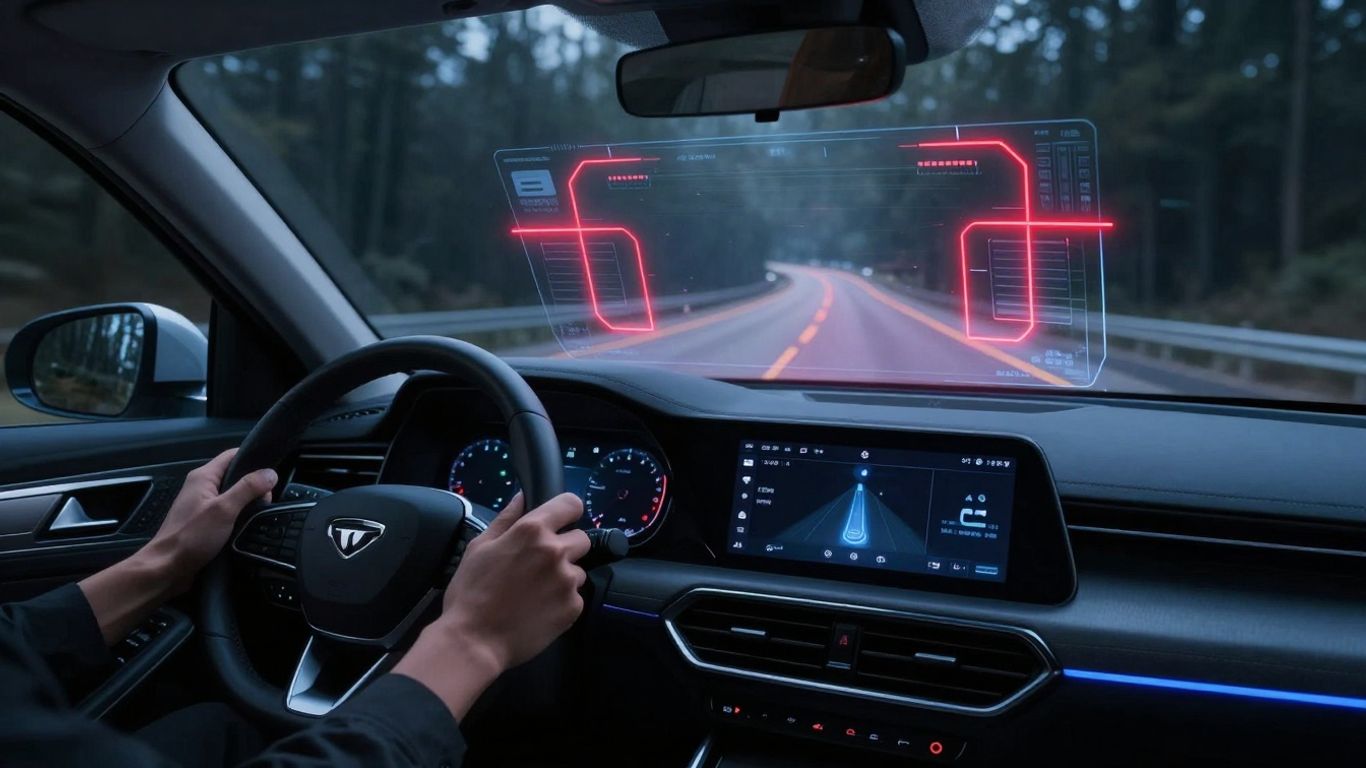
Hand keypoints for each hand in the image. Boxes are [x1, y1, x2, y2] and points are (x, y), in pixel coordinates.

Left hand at [146, 448, 277, 593]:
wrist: (167, 569)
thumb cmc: (191, 537)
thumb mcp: (225, 509)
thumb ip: (248, 488)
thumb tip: (271, 473)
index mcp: (203, 476)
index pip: (232, 455)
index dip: (253, 459)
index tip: (271, 474)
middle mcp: (201, 487)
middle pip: (236, 476)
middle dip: (254, 487)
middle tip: (265, 502)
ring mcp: (202, 506)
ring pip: (234, 496)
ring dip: (248, 504)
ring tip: (258, 515)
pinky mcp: (204, 523)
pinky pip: (228, 513)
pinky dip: (239, 517)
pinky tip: (247, 527)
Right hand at [393, 492, 589, 718]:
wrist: (473, 641)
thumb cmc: (470, 593)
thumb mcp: (479, 547)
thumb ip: (506, 518)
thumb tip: (522, 497)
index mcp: (532, 531)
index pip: (571, 504)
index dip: (567, 511)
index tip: (561, 521)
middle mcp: (556, 552)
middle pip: (581, 539)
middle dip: (565, 547)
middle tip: (539, 565)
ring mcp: (567, 581)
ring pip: (577, 570)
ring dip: (563, 577)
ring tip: (535, 592)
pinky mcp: (574, 607)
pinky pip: (575, 597)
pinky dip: (561, 601)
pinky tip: (538, 609)